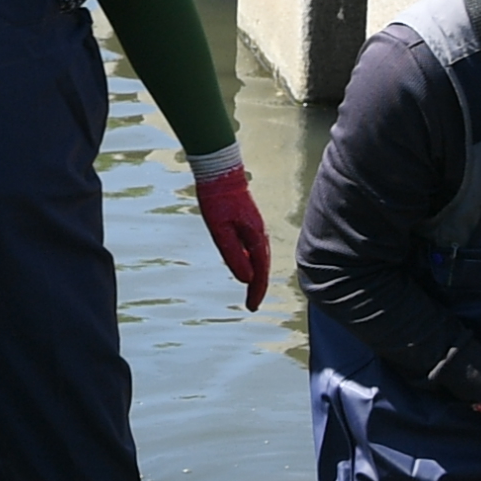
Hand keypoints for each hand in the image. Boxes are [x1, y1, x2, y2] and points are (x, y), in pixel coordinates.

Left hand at [194, 160, 272, 307]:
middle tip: (251, 305)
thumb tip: (246, 279)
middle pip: (263, 267)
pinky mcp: (251, 223)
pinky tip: (247, 267)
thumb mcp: (220, 230)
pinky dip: (255, 262)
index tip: (251, 308)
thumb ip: (233, 255)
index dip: (256, 292)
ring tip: (251, 291)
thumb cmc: (217, 200)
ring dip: (258, 276)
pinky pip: (257, 249)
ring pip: (262, 258)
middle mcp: (261, 235)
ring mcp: (257, 228)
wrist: (221, 172)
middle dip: (258, 287)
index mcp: (256, 239)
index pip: (260, 273)